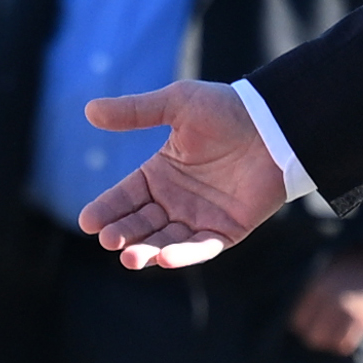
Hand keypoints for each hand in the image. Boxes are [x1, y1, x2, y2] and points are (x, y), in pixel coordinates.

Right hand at [76, 81, 287, 269]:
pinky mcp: (227, 230)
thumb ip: (135, 112)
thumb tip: (89, 111)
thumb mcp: (176, 105)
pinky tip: (165, 258)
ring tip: (129, 257)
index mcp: (159, 174)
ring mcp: (200, 217)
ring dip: (147, 251)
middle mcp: (175, 200)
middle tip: (108, 241)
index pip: (125, 197)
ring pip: (166, 241)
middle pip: (141, 224)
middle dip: (123, 234)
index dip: (106, 209)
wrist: (275, 123)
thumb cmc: (226, 110)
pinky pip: (202, 247)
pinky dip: (184, 254)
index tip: (87, 222)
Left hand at [289, 249, 362, 357]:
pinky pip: (346, 343)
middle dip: (319, 337)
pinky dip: (347, 343)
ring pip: (328, 342)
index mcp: (318, 285)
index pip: (298, 320)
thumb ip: (317, 287)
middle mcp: (329, 298)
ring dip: (333, 342)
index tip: (315, 326)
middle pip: (312, 336)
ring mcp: (347, 309)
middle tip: (328, 334)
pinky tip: (351, 336)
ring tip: (340, 336)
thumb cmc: (359, 265)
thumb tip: (304, 314)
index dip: (306, 326)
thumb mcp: (331, 267)